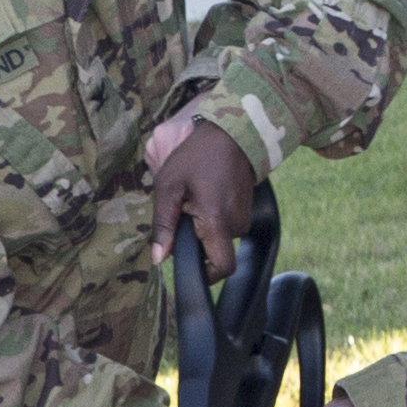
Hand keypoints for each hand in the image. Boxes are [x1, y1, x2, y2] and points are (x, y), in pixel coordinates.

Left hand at [144, 110, 260, 280]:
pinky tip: (206, 195)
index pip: (221, 267)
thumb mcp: (169, 186)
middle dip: (197, 241)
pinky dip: (214, 218)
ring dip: (204, 227)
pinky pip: (227, 225)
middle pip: (215, 252)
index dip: (205, 274)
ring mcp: (245, 217)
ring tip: (194, 198)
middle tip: (183, 211)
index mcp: (217, 221)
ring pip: (220, 238)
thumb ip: (163, 225)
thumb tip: (159, 259)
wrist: (232, 133)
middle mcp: (236, 224)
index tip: (189, 262)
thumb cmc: (197, 156)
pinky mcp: (248, 210)